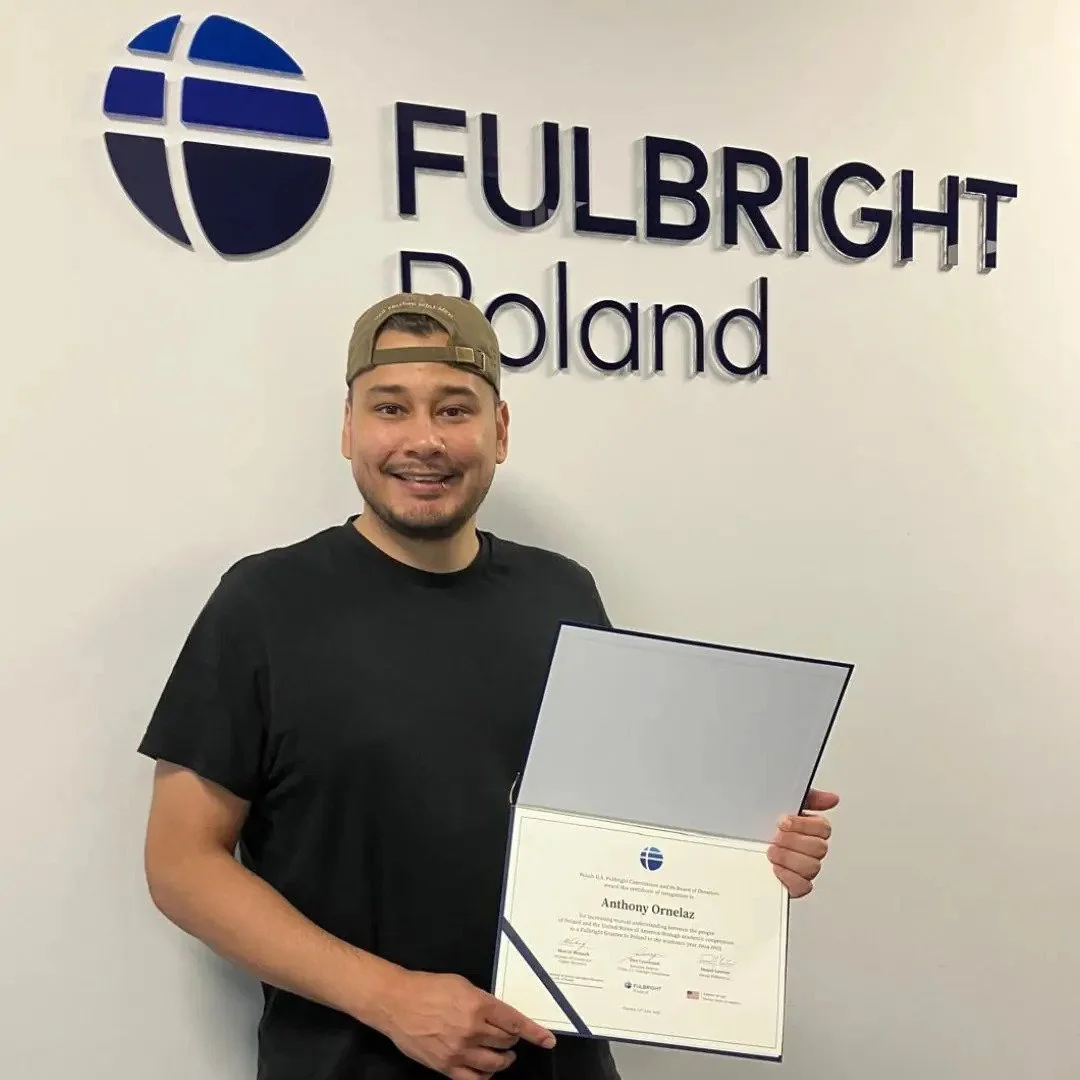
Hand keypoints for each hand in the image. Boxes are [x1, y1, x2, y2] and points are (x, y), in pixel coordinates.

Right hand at [380, 970, 555, 1078]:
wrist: (396, 1003)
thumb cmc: (428, 988)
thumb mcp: (462, 985)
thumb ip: (483, 1001)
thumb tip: (499, 1015)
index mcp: (478, 1005)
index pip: (514, 1022)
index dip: (534, 1033)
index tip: (548, 1040)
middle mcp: (471, 1030)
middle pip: (506, 1042)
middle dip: (512, 1040)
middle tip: (509, 1036)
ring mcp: (459, 1051)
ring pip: (494, 1064)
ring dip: (503, 1059)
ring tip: (502, 1054)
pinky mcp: (446, 1067)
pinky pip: (474, 1079)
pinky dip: (485, 1075)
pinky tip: (485, 1068)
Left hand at [767, 788, 838, 898]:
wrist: (734, 841)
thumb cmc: (759, 823)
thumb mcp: (779, 801)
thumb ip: (807, 797)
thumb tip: (831, 798)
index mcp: (810, 828)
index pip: (823, 828)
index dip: (804, 825)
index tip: (783, 822)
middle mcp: (809, 849)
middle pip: (819, 848)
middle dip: (793, 841)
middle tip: (775, 838)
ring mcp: (803, 868)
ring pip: (812, 867)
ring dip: (788, 858)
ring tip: (771, 852)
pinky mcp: (794, 885)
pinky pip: (803, 887)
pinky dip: (789, 878)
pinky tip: (775, 868)